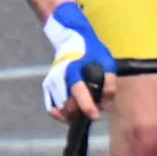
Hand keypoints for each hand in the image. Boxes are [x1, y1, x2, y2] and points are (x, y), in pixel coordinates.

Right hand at [40, 0, 114, 119]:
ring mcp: (51, 83)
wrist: (71, 38)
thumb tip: (106, 102)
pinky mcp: (47, 86)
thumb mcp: (106, 61)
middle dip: (82, 112)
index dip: (87, 107)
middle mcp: (58, 78)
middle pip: (68, 105)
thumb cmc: (90, 49)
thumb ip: (109, 81)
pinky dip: (60, 115)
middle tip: (94, 108)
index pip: (78, 92)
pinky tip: (70, 117)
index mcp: (72, 69)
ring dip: (74, 114)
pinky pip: (50, 108)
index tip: (95, 116)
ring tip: (86, 107)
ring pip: (60, 109)